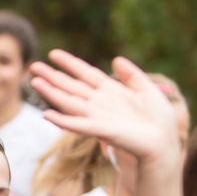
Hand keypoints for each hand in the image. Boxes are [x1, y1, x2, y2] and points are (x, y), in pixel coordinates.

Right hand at [29, 51, 180, 162]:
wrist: (163, 142)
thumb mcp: (147, 90)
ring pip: (69, 102)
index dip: (69, 63)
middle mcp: (99, 102)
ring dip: (51, 93)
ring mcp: (97, 116)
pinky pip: (77, 125)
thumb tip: (116, 59)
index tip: (53, 53)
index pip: (85, 73)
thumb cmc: (158, 119)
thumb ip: (131, 75)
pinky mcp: (100, 131)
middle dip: (52, 76)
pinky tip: (47, 115)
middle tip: (33, 66)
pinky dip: (62, 121)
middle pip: (71, 86)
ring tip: (34, 82)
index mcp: (110, 91)